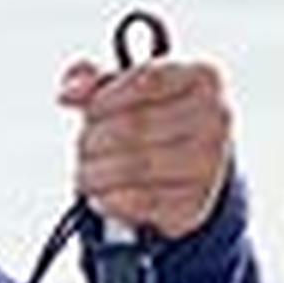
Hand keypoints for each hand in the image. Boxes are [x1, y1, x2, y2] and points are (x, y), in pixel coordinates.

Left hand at [60, 54, 232, 240]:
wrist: (189, 171)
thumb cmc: (155, 120)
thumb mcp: (127, 90)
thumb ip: (94, 82)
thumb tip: (69, 92)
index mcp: (202, 78)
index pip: (147, 80)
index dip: (106, 97)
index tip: (90, 110)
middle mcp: (214, 119)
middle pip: (133, 126)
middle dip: (94, 138)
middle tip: (84, 146)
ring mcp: (208, 164)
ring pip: (133, 167)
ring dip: (95, 172)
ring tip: (87, 171)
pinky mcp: (193, 204)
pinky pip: (138, 202)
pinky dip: (108, 199)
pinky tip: (102, 193)